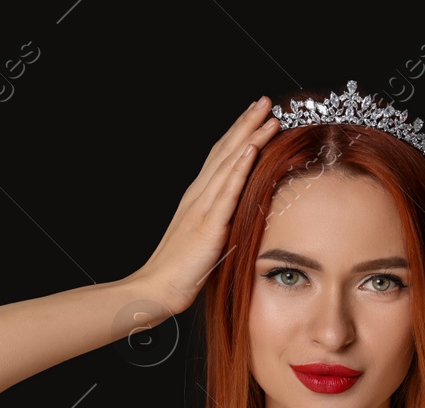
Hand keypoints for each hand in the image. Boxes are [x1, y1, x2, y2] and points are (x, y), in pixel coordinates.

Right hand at [131, 95, 283, 316]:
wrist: (157, 289)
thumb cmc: (180, 271)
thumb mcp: (206, 240)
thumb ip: (220, 223)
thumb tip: (240, 216)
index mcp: (199, 198)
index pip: (222, 158)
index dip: (239, 133)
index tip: (257, 114)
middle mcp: (199, 196)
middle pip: (226, 151)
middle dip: (247, 123)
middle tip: (266, 101)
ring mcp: (202, 208)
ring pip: (229, 164)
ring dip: (248, 137)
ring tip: (267, 115)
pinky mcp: (208, 226)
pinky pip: (227, 192)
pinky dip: (239, 169)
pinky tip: (251, 150)